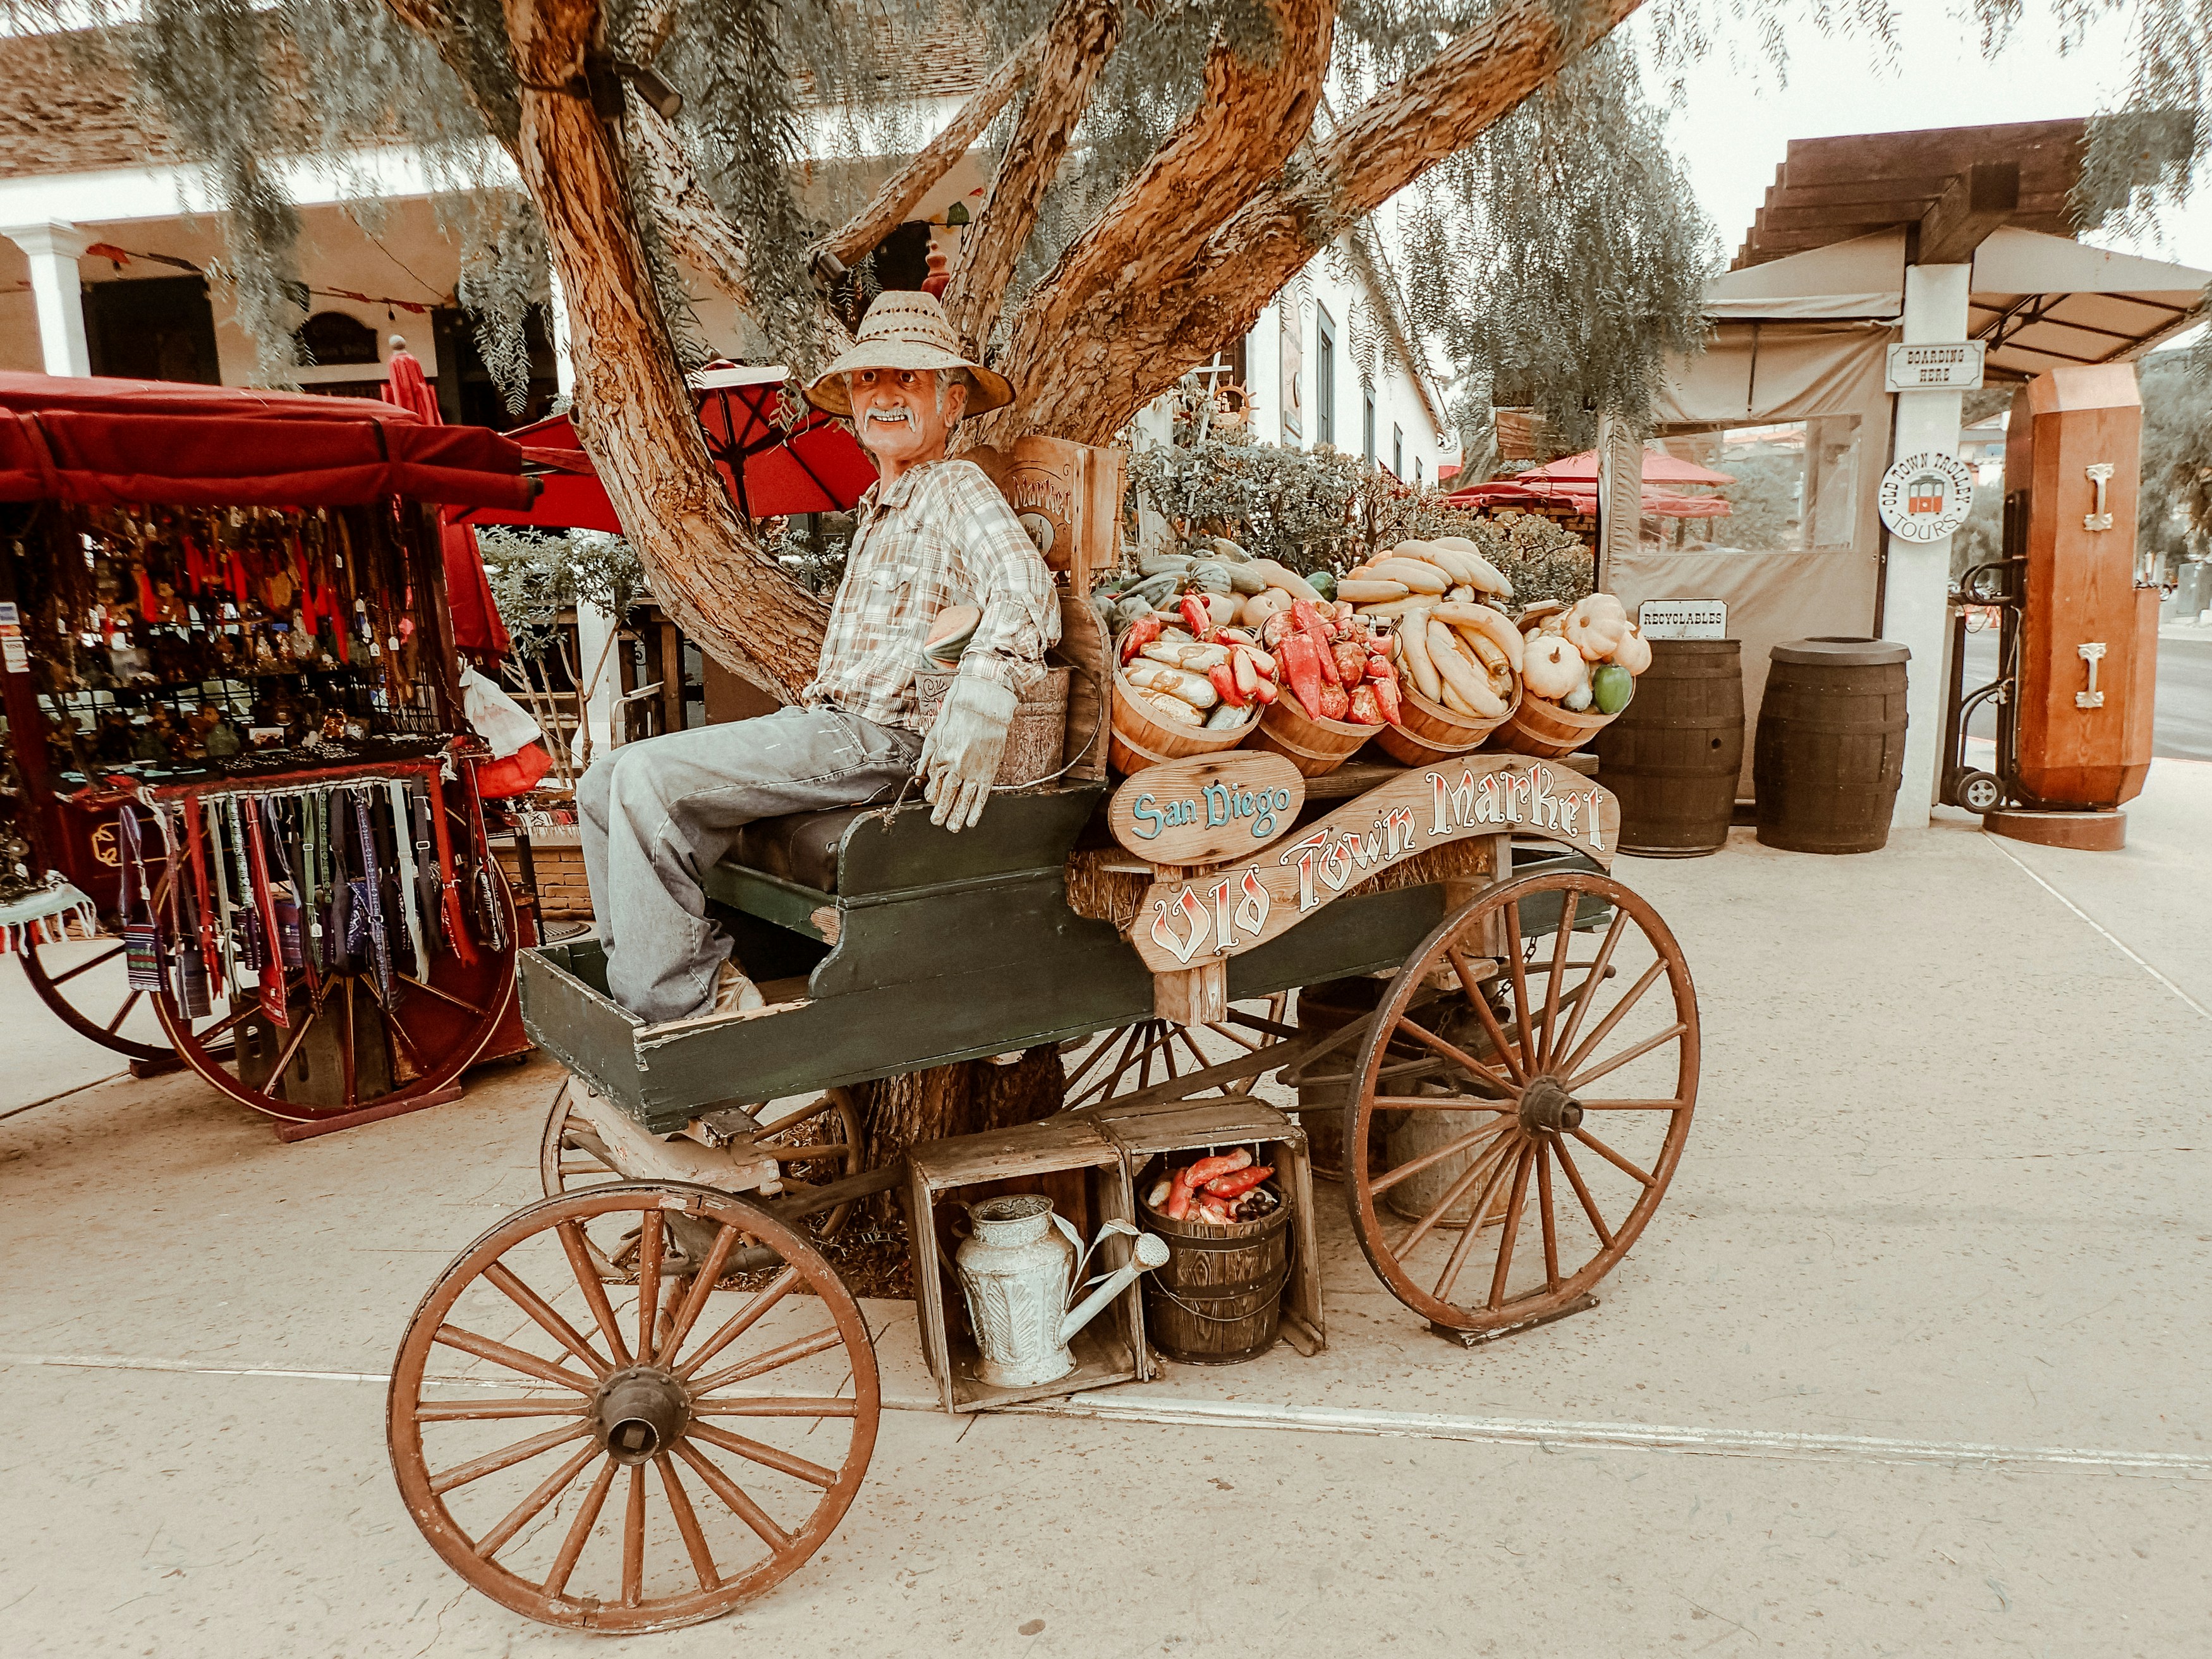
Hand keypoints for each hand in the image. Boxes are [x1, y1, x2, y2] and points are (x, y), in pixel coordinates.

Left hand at [917, 675, 1016, 831]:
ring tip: (953, 827)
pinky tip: (971, 820)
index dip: (931, 796)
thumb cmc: (958, 715)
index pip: (933, 786)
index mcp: (940, 757)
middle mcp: (955, 767)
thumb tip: (920, 775)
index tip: (931, 801)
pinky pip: (981, 796)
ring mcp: (972, 771)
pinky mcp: (988, 771)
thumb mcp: (935, 733)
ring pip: (963, 800)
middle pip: (946, 797)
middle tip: (938, 822)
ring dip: (957, 816)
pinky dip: (976, 810)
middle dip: (941, 812)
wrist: (983, 704)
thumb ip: (927, 757)